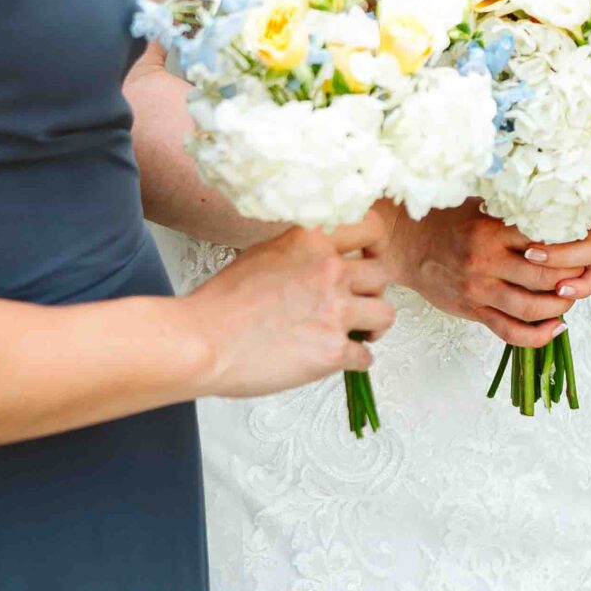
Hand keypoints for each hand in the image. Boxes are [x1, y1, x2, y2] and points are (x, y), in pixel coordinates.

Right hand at [187, 219, 395, 398]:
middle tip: (357, 304)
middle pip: (382, 276)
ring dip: (374, 326)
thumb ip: (301, 251)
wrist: (203, 341)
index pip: (371, 229)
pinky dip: (357, 360)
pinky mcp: (332, 350)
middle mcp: (330, 270)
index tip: (368, 259)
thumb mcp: (264, 253)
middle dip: (372, 292)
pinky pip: (366, 356)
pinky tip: (340, 360)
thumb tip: (318, 258)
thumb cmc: (223, 302)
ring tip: (358, 333)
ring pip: (386, 315)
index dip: (374, 247)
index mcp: (313, 241)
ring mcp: (335, 310)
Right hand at [374, 201, 590, 347]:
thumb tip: (565, 208)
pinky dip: (539, 336)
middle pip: (550, 275)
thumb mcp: (483, 202)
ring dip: (562, 305)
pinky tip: (556, 327)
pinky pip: (511, 332)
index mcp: (496, 227)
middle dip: (579, 277)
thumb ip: (518, 208)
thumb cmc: (448, 218)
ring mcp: (481, 288)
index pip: (551, 238)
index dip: (581, 243)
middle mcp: (489, 259)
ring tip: (571, 295)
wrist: (405, 241)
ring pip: (534, 307)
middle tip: (589, 272)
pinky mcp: (473, 310)